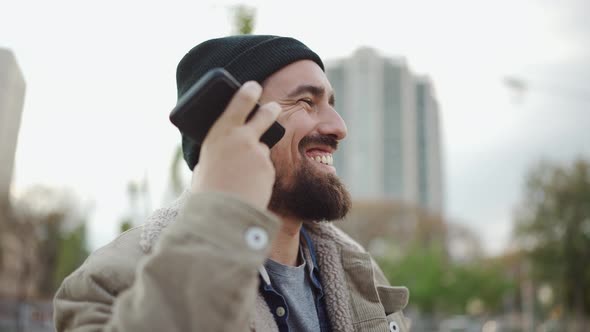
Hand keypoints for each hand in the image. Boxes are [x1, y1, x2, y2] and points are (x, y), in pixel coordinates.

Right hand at [190, 81, 280, 209]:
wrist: (222, 214)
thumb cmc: (207, 192)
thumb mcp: (203, 167)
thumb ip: (217, 155)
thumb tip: (224, 154)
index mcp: (219, 133)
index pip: (238, 103)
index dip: (248, 92)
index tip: (254, 86)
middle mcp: (241, 138)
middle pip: (264, 115)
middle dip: (271, 110)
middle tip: (274, 108)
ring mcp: (257, 152)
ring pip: (261, 151)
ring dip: (256, 160)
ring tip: (241, 179)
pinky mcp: (268, 168)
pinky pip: (265, 170)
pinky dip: (259, 178)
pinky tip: (248, 188)